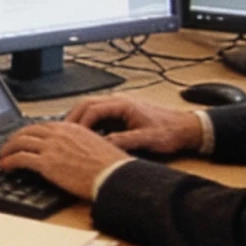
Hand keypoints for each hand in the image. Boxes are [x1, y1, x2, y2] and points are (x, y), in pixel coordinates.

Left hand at [0, 122, 130, 199]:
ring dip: (7, 150)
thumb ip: (77, 143)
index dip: (27, 133)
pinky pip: (20, 159)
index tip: (21, 140)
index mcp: (70, 127)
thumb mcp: (94, 145)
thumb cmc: (111, 166)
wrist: (114, 176)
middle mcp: (58, 133)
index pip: (40, 126)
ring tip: (1, 158)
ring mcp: (51, 147)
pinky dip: (9, 161)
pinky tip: (5, 167)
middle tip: (6, 148)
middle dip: (13, 139)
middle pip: (26, 131)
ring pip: (19, 142)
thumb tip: (70, 150)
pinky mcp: (47, 163)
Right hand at [64, 96, 204, 156]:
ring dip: (78, 119)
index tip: (71, 135)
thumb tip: (104, 144)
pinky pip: (98, 114)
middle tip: (60, 133)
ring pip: (90, 107)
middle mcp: (119, 102)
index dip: (80, 123)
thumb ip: (125, 141)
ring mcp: (119, 106)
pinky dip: (88, 122)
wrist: (186, 127)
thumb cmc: (170, 131)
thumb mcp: (148, 139)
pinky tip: (84, 135)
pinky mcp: (121, 113)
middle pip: (86, 104)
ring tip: (67, 134)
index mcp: (124, 105)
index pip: (93, 109)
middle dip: (72, 118)